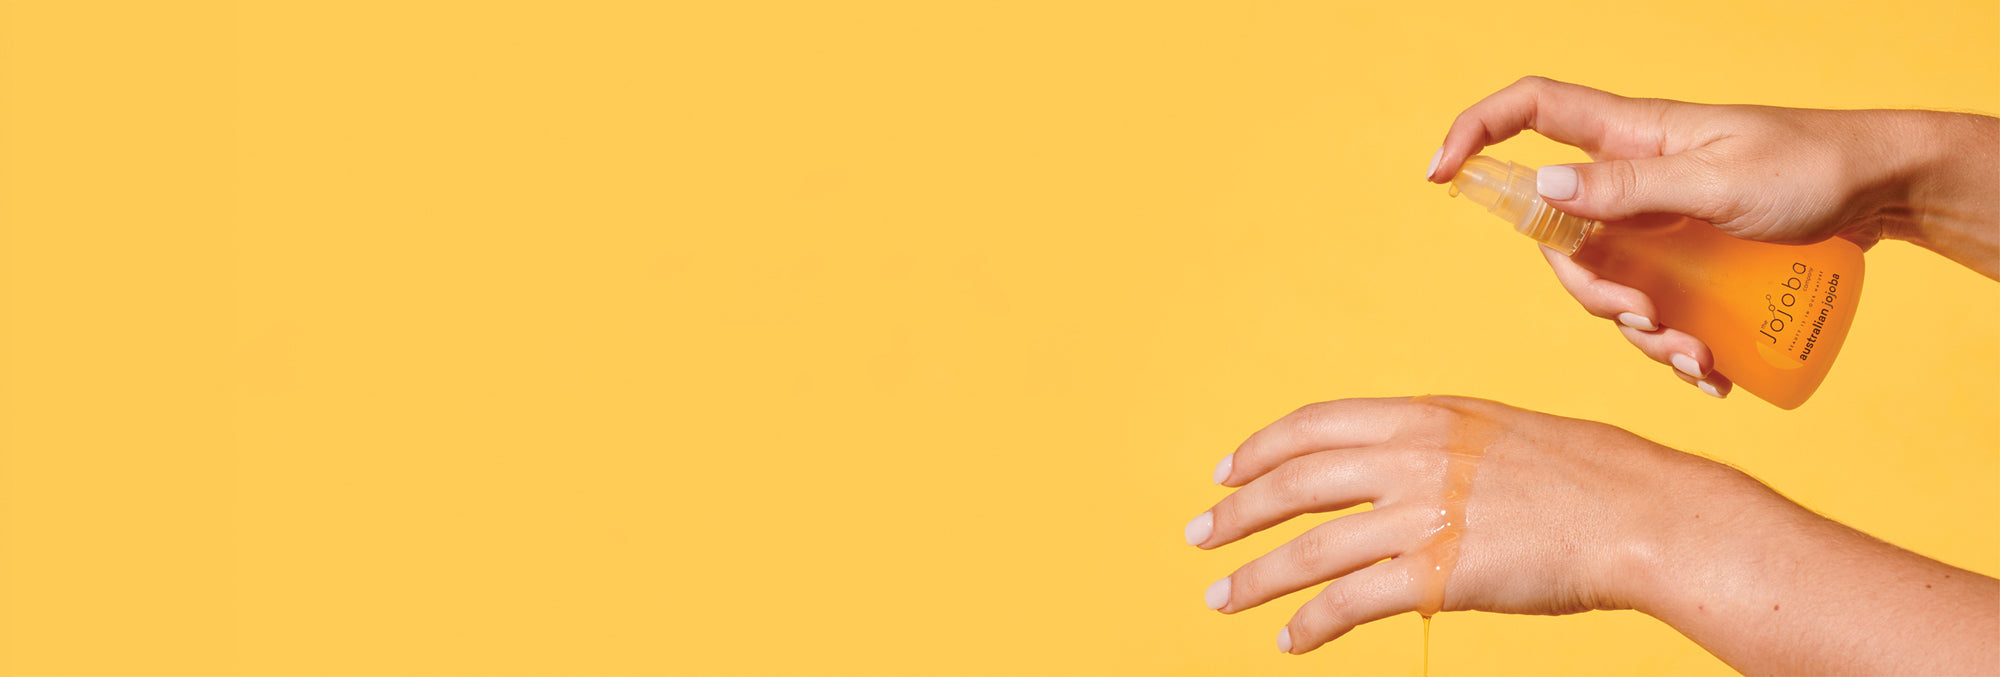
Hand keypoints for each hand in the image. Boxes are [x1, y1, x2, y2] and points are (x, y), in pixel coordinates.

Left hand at [1184, 396, 1715, 651]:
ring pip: (1310, 550)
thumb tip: (1391, 456)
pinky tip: (1290, 640)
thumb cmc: (1587, 473)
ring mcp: (1422, 517)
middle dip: (1237, 513)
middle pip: (1295, 486)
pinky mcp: (1438, 575)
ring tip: (1221, 597)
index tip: (1225, 472)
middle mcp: (1411, 459)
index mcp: (1423, 416)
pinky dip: (1311, 624)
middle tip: (1199, 535)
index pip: (1314, 426)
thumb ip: (1435, 439)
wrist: (1643, 513)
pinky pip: (1350, 603)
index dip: (1260, 450)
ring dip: (1255, 576)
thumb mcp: (1497, 429)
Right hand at [1425, 77, 1999, 397]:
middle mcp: (1630, 178)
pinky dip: (1671, 346)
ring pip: (1606, 282)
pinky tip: (1710, 371)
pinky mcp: (1684, 259)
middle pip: (1560, 233)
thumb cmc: (1808, 166)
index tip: (1439, 174)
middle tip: (1646, 323)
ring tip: (1697, 358)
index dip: (1476, 132)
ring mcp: (1654, 221)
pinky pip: (1652, 307)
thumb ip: (1631, 187)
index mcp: (1630, 136)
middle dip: (1592, 293)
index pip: (1531, 111)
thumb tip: (1542, 189)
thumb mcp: (1718, 182)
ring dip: (1640, 333)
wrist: (1881, 191)